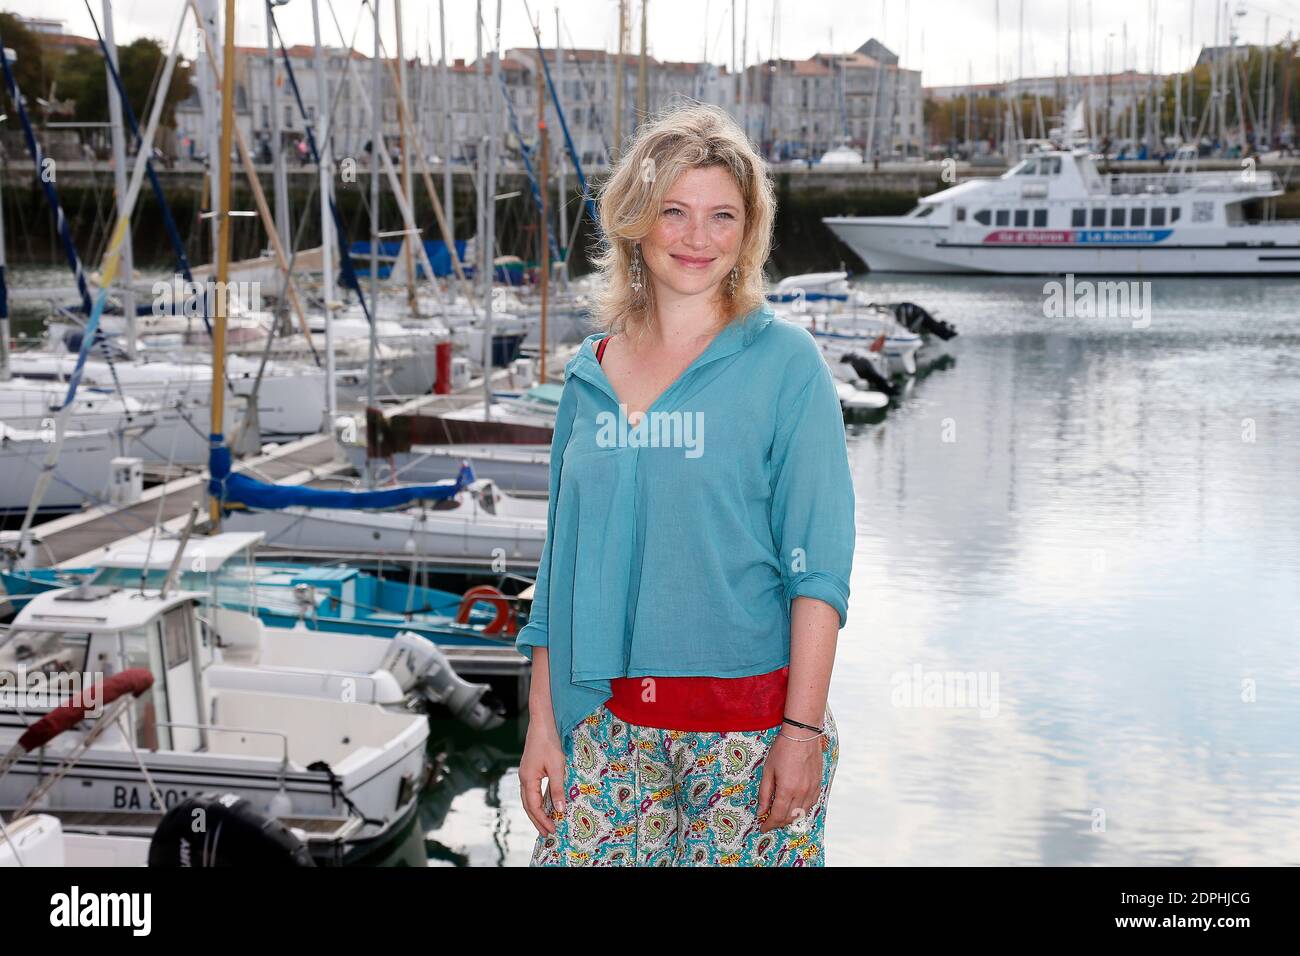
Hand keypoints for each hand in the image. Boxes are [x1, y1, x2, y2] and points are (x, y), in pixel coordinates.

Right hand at [519, 721, 566, 836]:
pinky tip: (544, 805)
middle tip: (547, 834)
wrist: (541, 723)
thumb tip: (559, 809)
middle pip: (528, 806)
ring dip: (536, 813)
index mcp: (528, 779)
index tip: (552, 830)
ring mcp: (525, 774)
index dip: (543, 820)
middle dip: (537, 821)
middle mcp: (523, 779)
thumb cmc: (549, 743)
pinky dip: (537, 802)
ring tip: (545, 824)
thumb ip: (557, 789)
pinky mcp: (529, 770)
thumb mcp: (557, 767)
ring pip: (528, 800)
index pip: (534, 807)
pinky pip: (531, 791)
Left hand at [757, 729, 824, 833]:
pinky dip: (802, 810)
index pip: (777, 816)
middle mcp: (802, 793)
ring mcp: (812, 789)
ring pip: (802, 813)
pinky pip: (811, 804)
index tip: (763, 827)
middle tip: (769, 821)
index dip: (769, 824)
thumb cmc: (782, 750)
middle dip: (778, 823)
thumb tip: (761, 811)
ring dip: (790, 818)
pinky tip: (796, 807)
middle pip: (790, 818)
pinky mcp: (818, 785)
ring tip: (781, 816)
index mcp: (787, 790)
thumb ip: (765, 793)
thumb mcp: (768, 771)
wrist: (803, 735)